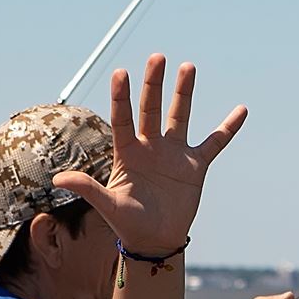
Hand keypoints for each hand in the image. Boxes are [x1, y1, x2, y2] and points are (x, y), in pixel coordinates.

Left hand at [49, 53, 244, 259]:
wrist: (155, 241)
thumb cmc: (128, 223)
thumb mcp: (108, 205)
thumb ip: (87, 188)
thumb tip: (58, 179)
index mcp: (128, 153)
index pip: (122, 119)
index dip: (121, 97)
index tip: (121, 73)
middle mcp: (150, 146)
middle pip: (151, 108)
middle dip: (154, 84)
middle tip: (157, 58)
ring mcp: (174, 153)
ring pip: (180, 116)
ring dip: (184, 92)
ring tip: (187, 67)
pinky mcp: (195, 165)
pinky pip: (215, 143)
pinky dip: (228, 128)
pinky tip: (241, 111)